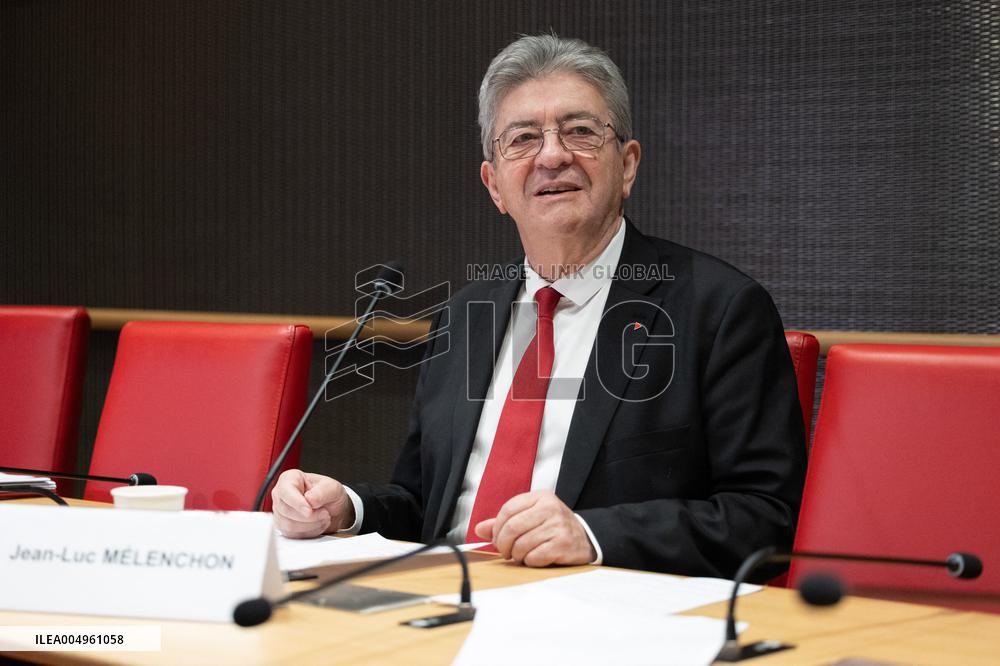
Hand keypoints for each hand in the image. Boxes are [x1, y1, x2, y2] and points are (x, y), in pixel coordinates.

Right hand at [270, 469, 354, 538]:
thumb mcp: (333, 488)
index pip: (285, 491)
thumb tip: (309, 499)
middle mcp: (281, 495)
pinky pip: (292, 535)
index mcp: (290, 479)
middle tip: (325, 513)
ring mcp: (280, 512)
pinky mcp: (283, 527)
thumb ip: (322, 492)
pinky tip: (317, 525)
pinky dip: (308, 533)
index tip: (309, 510)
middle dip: (310, 516)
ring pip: (288, 525)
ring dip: (311, 525)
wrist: (333, 510)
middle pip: (286, 511)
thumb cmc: (329, 495)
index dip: (297, 503)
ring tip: (323, 518)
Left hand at [473, 490, 596, 566]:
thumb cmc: (554, 526)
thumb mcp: (532, 516)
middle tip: (505, 552)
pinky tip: (536, 558)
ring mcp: (558, 526)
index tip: (498, 539)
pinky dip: (530, 561)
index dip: (497, 528)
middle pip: (512, 527)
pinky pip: (534, 557)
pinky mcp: (563, 544)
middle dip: (503, 544)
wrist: (586, 537)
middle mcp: (550, 508)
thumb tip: (479, 529)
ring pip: (521, 544)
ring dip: (517, 555)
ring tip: (522, 555)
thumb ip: (506, 521)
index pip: (507, 510)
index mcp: (540, 497)